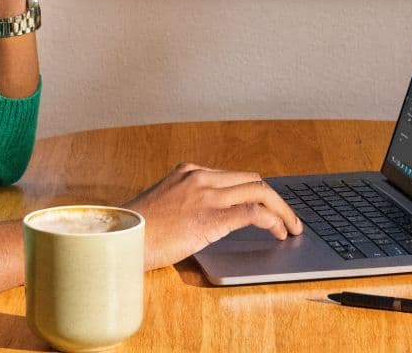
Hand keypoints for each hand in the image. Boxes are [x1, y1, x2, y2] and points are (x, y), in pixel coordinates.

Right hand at [121, 163, 302, 270]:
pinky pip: (254, 213)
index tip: (266, 206)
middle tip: (287, 217)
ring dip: (282, 210)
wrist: (119, 239)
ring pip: (260, 192)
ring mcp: (207, 195)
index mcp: (188, 171)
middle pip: (252, 180)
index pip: (233, 176)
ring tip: (292, 227)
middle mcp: (200, 177)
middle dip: (274, 198)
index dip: (254, 192)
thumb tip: (199, 221)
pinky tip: (280, 233)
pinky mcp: (211, 217)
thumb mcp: (160, 206)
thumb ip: (183, 205)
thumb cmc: (134, 231)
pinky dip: (274, 221)